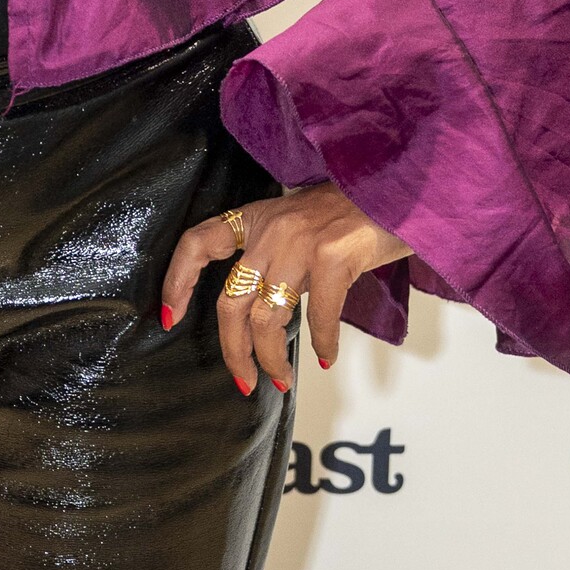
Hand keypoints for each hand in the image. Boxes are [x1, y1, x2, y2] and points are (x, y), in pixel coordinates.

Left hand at [161, 183, 410, 396]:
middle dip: (233, 350)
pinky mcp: (333, 257)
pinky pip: (317, 316)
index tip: (170, 317)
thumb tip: (262, 319)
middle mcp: (272, 230)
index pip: (199, 244)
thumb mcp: (299, 225)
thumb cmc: (353, 214)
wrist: (398, 190)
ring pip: (267, 318)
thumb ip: (276, 260)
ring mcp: (300, 243)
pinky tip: (324, 356)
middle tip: (243, 380)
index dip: (177, 281)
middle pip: (231, 302)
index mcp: (257, 219)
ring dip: (272, 358)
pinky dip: (321, 343)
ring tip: (282, 380)